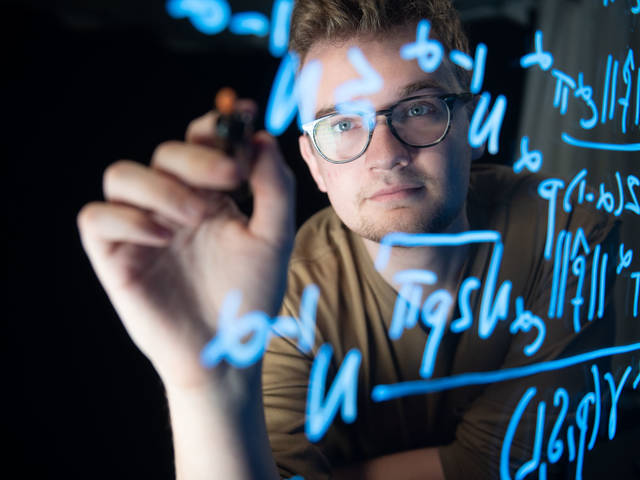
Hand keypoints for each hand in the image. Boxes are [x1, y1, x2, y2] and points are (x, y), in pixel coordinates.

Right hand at [77, 108, 295, 389]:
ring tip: (198, 217)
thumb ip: (274, 187)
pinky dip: (127, 218)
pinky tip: (163, 237)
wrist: (225, 352)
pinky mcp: (114, 256)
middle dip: (196, 157)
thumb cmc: (249, 296)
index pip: (199, 142)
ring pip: (122, 175)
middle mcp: (171, 205)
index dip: (215, 125)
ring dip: (162, 187)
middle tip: (230, 179)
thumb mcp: (274, 238)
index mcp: (208, 196)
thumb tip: (262, 137)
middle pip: (163, 151)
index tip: (241, 116)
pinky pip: (96, 217)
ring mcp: (140, 228)